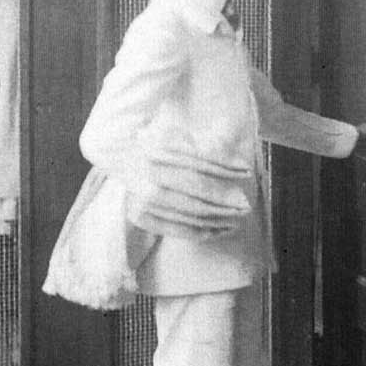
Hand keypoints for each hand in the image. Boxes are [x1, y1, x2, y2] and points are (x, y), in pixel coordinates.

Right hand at [125, 149, 249, 236]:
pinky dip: (201, 232)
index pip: (199, 161)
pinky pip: (177, 229)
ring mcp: (141, 197)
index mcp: (156, 148)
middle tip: (246, 206)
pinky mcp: (139, 215)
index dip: (226, 167)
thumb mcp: (177, 133)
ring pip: (191, 213)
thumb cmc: (156, 143)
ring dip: (219, 219)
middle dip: (226, 201)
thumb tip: (237, 163)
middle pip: (198, 192)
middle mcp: (147, 174)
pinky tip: (219, 231)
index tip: (247, 171)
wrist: (118, 158)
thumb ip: (204, 143)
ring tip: (238, 220)